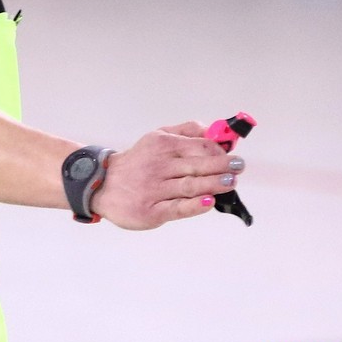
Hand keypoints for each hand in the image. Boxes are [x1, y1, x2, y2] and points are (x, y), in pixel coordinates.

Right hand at [92, 122, 246, 229]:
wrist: (102, 184)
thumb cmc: (137, 161)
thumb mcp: (156, 137)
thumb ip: (186, 131)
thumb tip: (214, 131)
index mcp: (163, 145)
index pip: (199, 146)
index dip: (220, 151)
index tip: (232, 156)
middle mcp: (159, 166)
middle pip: (198, 165)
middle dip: (223, 166)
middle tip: (239, 167)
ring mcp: (155, 189)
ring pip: (191, 186)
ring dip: (214, 184)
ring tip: (231, 182)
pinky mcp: (151, 211)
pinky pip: (177, 207)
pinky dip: (194, 205)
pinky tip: (209, 202)